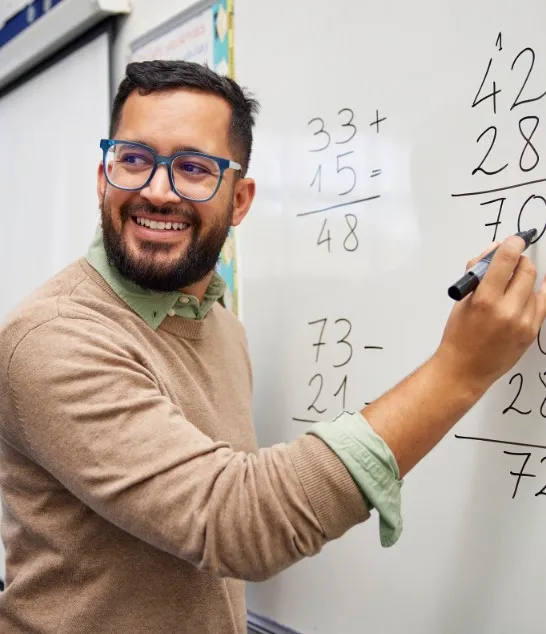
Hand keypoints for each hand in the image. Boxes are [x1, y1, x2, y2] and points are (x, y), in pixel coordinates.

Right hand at [437, 235, 545, 394]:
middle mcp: (507, 311)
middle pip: (525, 270)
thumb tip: (492, 252)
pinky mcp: (532, 332)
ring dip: (525, 278)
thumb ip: (477, 274)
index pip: (506, 261)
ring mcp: (523, 323)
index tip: (515, 240)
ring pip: (535, 286)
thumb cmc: (458, 336)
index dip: (512, 245)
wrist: (465, 369)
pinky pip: (542, 303)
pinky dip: (539, 292)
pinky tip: (538, 285)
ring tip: (512, 283)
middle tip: (513, 259)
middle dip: (520, 260)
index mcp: (485, 300)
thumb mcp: (461, 301)